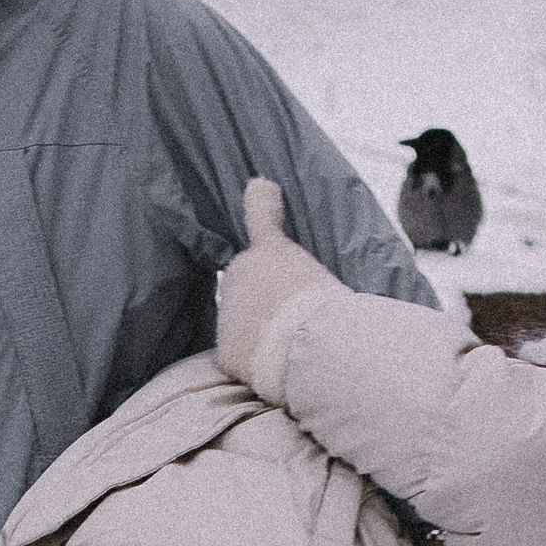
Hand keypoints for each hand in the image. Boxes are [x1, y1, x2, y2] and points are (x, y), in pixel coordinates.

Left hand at [214, 175, 334, 382]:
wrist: (314, 346)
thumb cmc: (318, 298)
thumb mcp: (289, 249)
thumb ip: (264, 215)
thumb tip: (256, 180)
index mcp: (257, 256)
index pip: (252, 260)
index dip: (269, 276)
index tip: (287, 290)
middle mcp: (233, 284)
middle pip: (243, 294)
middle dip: (261, 304)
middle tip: (296, 317)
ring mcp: (227, 320)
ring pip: (240, 326)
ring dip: (258, 333)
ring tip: (291, 343)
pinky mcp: (227, 354)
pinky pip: (239, 359)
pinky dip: (254, 363)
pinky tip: (277, 365)